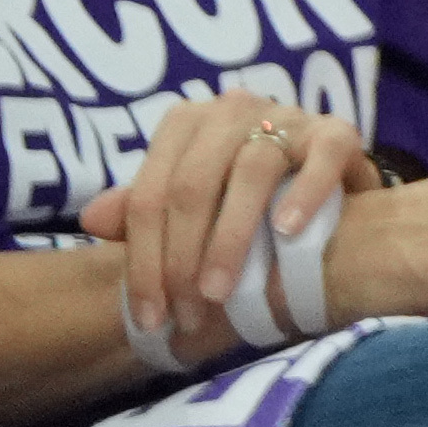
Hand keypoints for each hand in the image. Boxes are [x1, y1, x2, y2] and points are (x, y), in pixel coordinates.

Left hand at [78, 90, 370, 361]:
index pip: (150, 194)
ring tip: (222, 292)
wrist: (329, 199)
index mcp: (188, 124)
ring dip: (231, 239)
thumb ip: (144, 214)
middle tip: (188, 315)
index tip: (150, 317)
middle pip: (192, 185)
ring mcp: (288, 117)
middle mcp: (233, 109)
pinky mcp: (337, 132)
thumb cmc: (246, 210)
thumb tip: (91, 218)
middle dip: (183, 258)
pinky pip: (322, 156)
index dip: (144, 260)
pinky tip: (287, 233)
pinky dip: (304, 193)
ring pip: (251, 170)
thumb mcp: (189, 213)